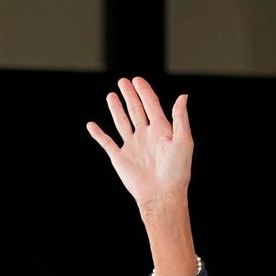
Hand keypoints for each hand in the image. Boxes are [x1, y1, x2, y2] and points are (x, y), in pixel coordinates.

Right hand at [84, 77, 193, 220]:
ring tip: (111, 95)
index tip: (137, 80)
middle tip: (123, 82)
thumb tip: (183, 97)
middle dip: (129, 95)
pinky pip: (106, 142)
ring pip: (122, 122)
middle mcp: (145, 136)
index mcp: (161, 130)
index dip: (144, 91)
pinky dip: (98, 134)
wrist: (161, 195)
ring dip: (116, 109)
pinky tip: (91, 125)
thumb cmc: (176, 171)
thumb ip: (180, 118)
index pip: (151, 105)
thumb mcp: (183, 141)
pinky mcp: (120, 158)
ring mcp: (132, 146)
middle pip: (135, 110)